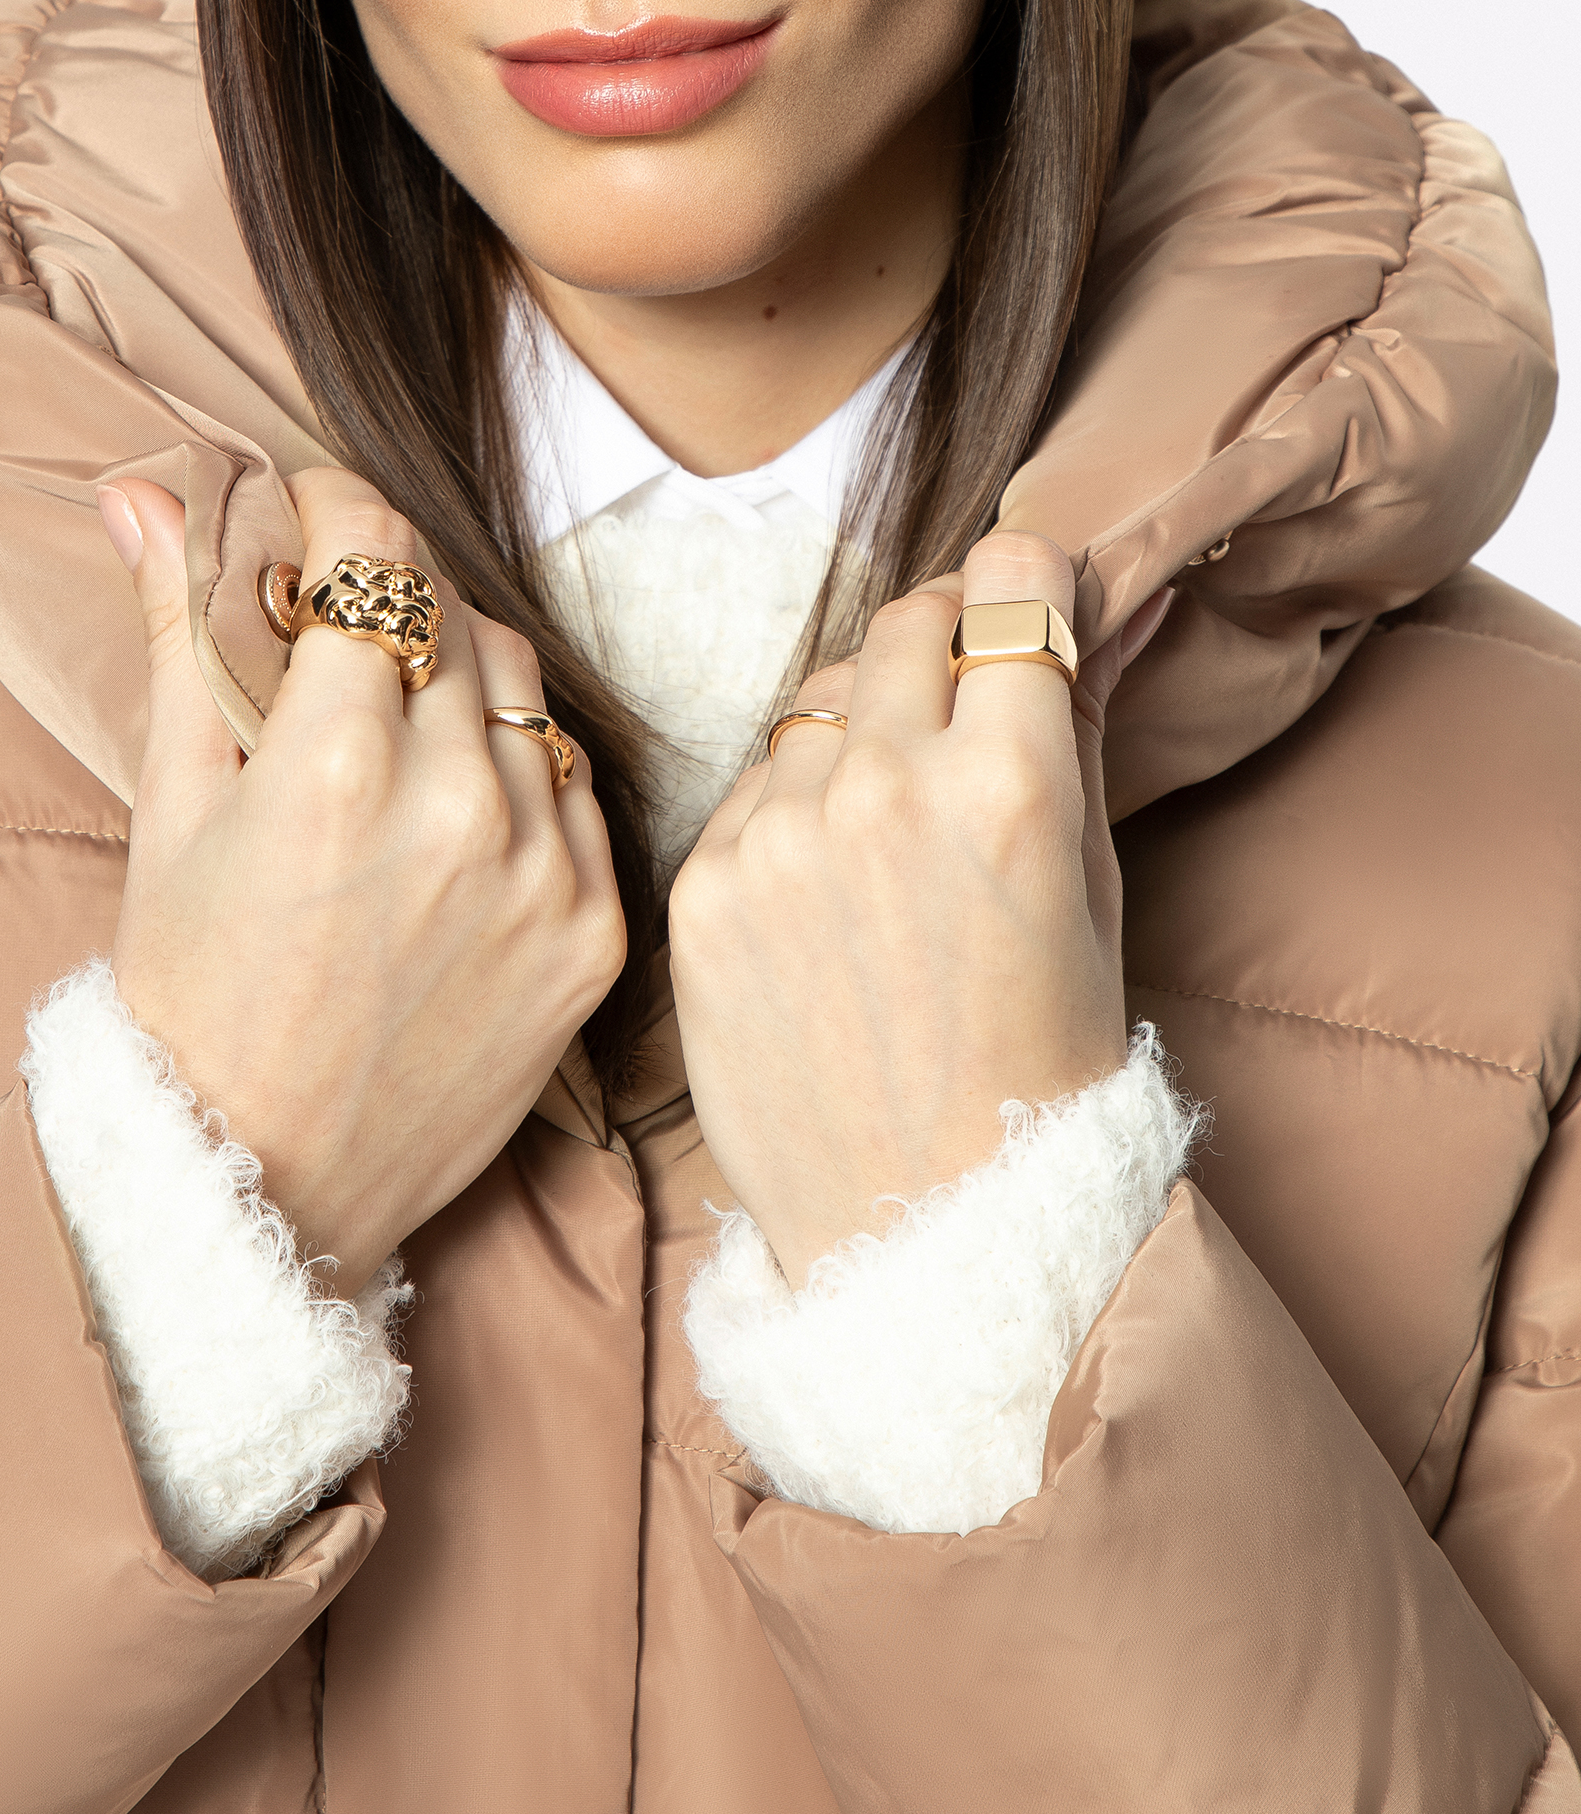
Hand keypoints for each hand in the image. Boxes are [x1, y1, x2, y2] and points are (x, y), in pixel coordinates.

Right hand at [98, 467, 625, 1286]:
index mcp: (333, 759)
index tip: (308, 515)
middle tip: (335, 635)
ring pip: (522, 686)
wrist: (265, 1184)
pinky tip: (453, 813)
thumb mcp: (169, 808)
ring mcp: (541, 868)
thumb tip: (145, 490)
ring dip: (458, 678)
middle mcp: (456, 801)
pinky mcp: (595, 929)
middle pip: (449, 607)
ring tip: (391, 732)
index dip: (333, 506)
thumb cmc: (192, 993)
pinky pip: (575, 783)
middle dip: (387, 600)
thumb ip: (179, 631)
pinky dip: (520, 774)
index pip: (374, 548)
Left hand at [667, 530, 1169, 1286]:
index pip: (1006, 583)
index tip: (1023, 612)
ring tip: (891, 831)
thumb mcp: (1095, 893)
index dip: (1020, 591)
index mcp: (1008, 783)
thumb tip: (1111, 607)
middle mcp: (885, 787)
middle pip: (904, 622)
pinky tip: (828, 893)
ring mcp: (779, 835)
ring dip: (859, 729)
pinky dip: (790, 811)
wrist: (926, 1229)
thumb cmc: (1041, 1066)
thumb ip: (1083, 730)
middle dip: (941, 645)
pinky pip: (751, 786)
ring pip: (817, 700)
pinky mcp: (702, 884)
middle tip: (958, 708)